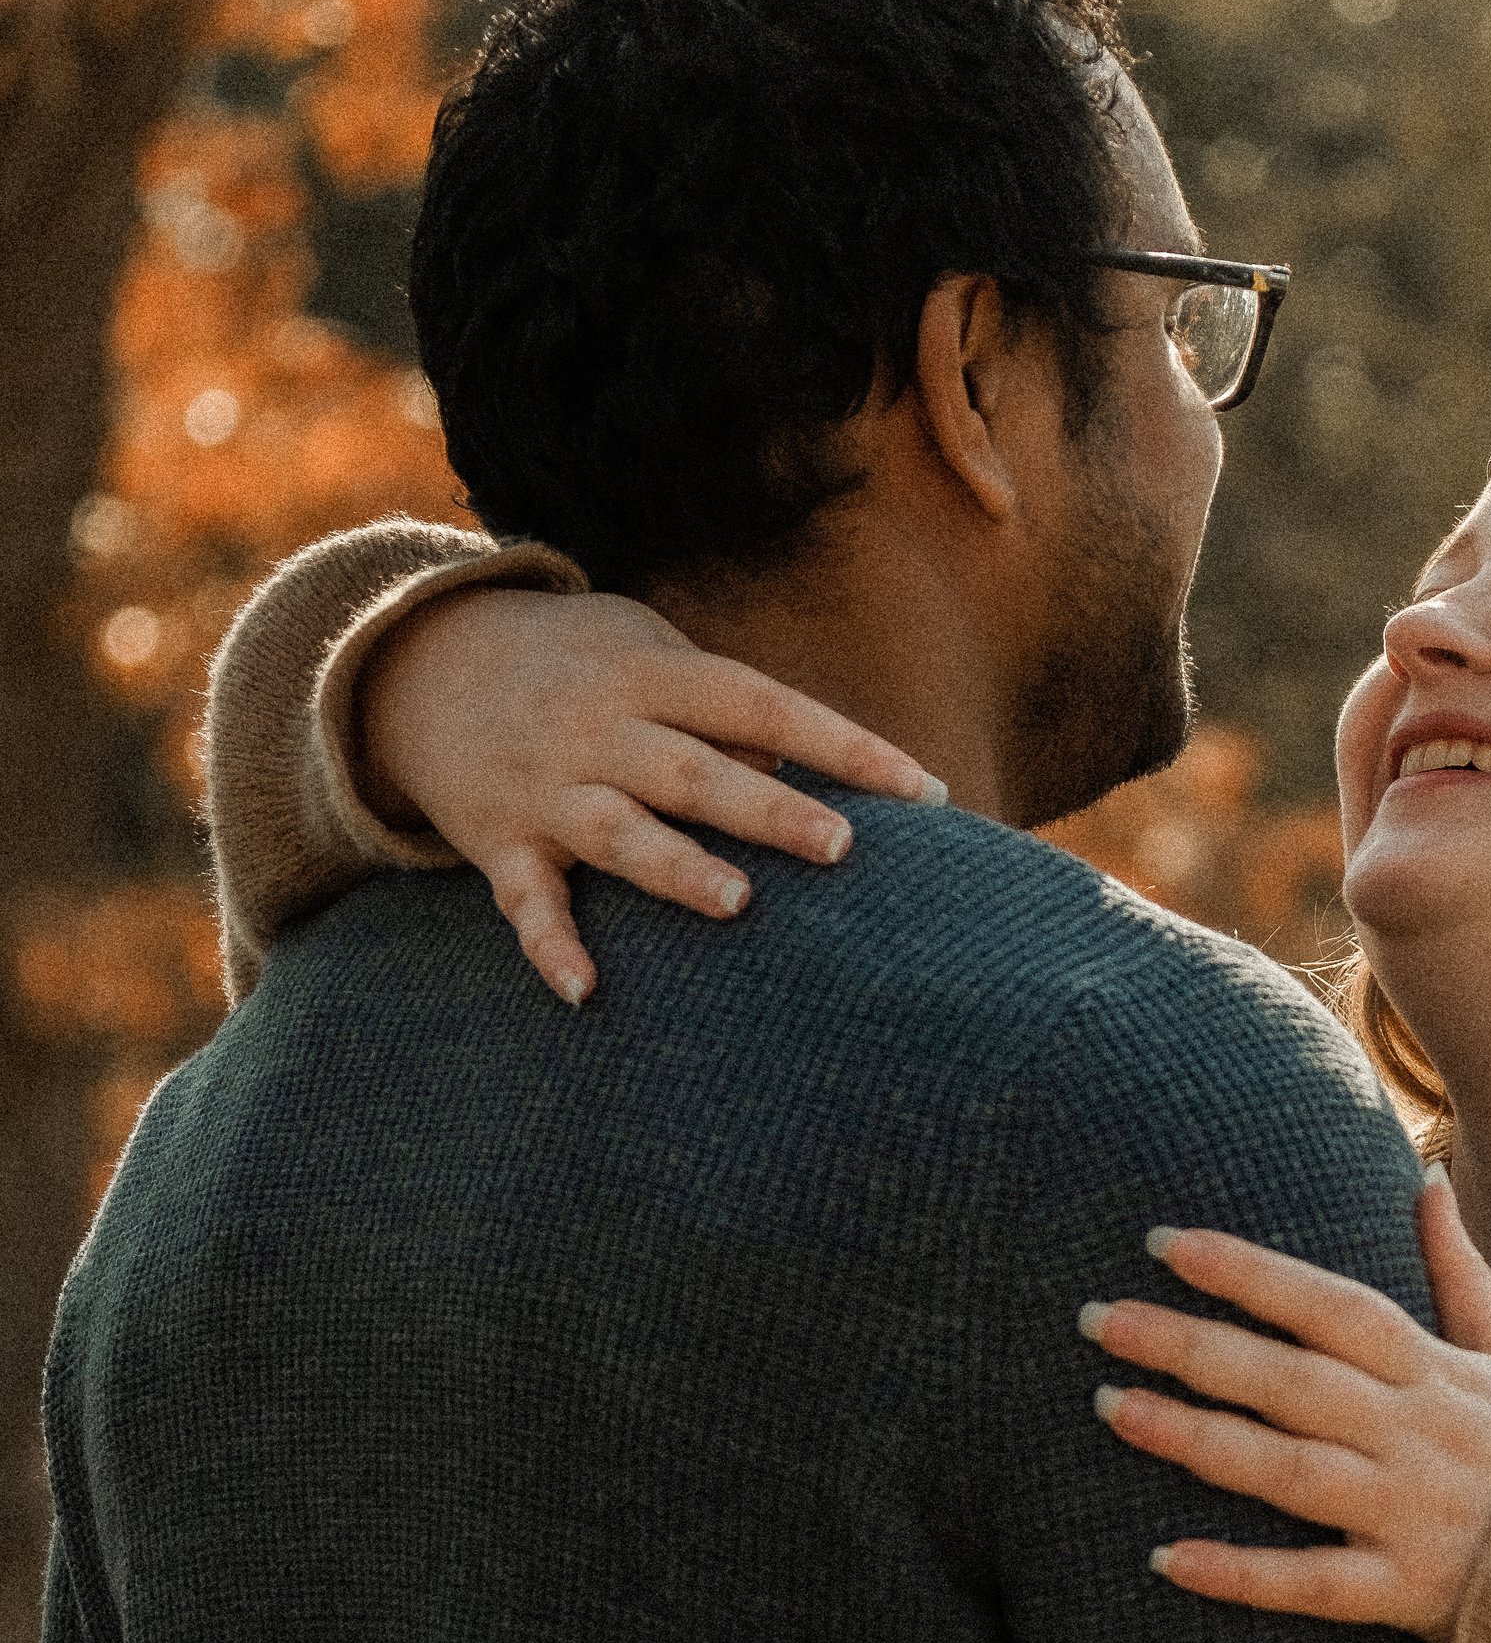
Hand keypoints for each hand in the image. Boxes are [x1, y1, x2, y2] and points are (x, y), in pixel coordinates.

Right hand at [359, 585, 942, 1005]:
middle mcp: (600, 730)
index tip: (921, 788)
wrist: (418, 660)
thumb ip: (724, 709)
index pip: (763, 704)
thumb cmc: (574, 661)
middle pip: (694, 771)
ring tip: (739, 903)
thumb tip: (808, 770)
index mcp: (652, 674)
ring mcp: (547, 788)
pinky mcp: (499, 842)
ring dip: (676, 869)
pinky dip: (552, 945)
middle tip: (843, 847)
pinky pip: (526, 901)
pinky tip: (585, 991)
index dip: (843, 744)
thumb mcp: (646, 650)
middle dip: (768, 808)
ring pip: (618, 832)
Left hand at [1082, 1171, 1490, 1641]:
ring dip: (1197, 1440)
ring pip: (1289, 1472)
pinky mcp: (1406, 1591)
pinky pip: (1314, 1583)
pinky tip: (1167, 1559)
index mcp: (1437, 1372)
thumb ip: (1459, 1272)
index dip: (1251, 1273)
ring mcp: (1411, 1514)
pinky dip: (1241, 1573)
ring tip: (1112, 1409)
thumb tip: (1426, 1177)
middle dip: (1193, 1346)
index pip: (1332, 1307)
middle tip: (1100, 1320)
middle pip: (1291, 1381)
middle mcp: (1418, 1435)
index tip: (1164, 1245)